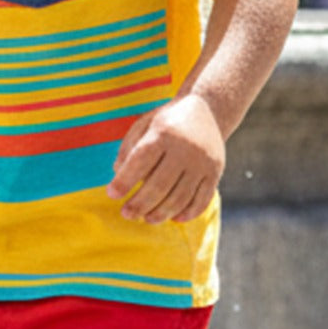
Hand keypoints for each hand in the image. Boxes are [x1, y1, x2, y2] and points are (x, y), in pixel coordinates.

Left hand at [106, 94, 224, 224]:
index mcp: (164, 133)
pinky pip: (201, 200)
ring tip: (146, 218)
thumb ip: (128, 150)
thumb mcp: (143, 127)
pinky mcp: (215, 172)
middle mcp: (185, 148)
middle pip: (159, 185)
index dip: (124, 181)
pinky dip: (187, 214)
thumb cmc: (165, 123)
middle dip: (139, 204)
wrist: (206, 110)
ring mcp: (203, 161)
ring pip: (179, 198)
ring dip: (160, 214)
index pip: (140, 161)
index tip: (112, 194)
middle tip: (126, 214)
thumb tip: (117, 175)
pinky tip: (173, 218)